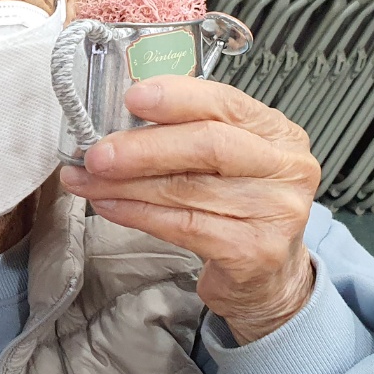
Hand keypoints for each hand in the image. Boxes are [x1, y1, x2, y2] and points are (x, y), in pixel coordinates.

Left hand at [59, 75, 320, 343]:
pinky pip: (182, 227)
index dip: (176, 98)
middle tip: (96, 153)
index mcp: (278, 133)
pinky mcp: (254, 251)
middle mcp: (286, 168)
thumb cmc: (238, 209)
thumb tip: (115, 126)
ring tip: (87, 181)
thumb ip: (184, 136)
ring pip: (185, 189)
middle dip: (143, 148)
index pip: (226, 103)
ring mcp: (275, 212)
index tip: (132, 98)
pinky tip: (109, 206)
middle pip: (207, 145)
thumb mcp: (224, 163)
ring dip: (125, 185)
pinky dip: (137, 214)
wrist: (268, 276)